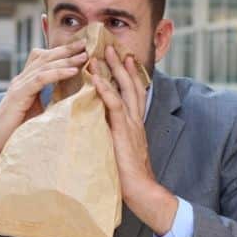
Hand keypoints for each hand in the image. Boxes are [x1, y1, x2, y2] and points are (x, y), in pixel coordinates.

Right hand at [0, 39, 87, 183]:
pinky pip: (41, 79)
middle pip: (45, 56)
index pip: (43, 59)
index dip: (62, 52)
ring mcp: (18, 85)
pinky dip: (58, 73)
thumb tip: (72, 98)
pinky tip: (73, 70)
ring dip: (66, 59)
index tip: (82, 49)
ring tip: (84, 56)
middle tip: (86, 43)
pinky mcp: (19, 94)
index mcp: (25, 82)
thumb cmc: (16, 132)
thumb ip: (49, 101)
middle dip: (67, 49)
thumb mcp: (37, 112)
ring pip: (44, 64)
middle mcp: (21, 79)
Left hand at [90, 46, 177, 235]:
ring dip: (111, 69)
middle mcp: (135, 119)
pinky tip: (95, 78)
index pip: (133, 93)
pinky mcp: (123, 131)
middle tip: (110, 46)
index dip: (128, 74)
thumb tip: (97, 127)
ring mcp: (131, 124)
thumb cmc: (126, 175)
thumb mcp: (119, 149)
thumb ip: (112, 135)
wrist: (141, 190)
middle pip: (130, 84)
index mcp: (135, 123)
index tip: (122, 58)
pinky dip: (104, 89)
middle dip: (120, 64)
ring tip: (100, 53)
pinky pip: (113, 105)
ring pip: (122, 89)